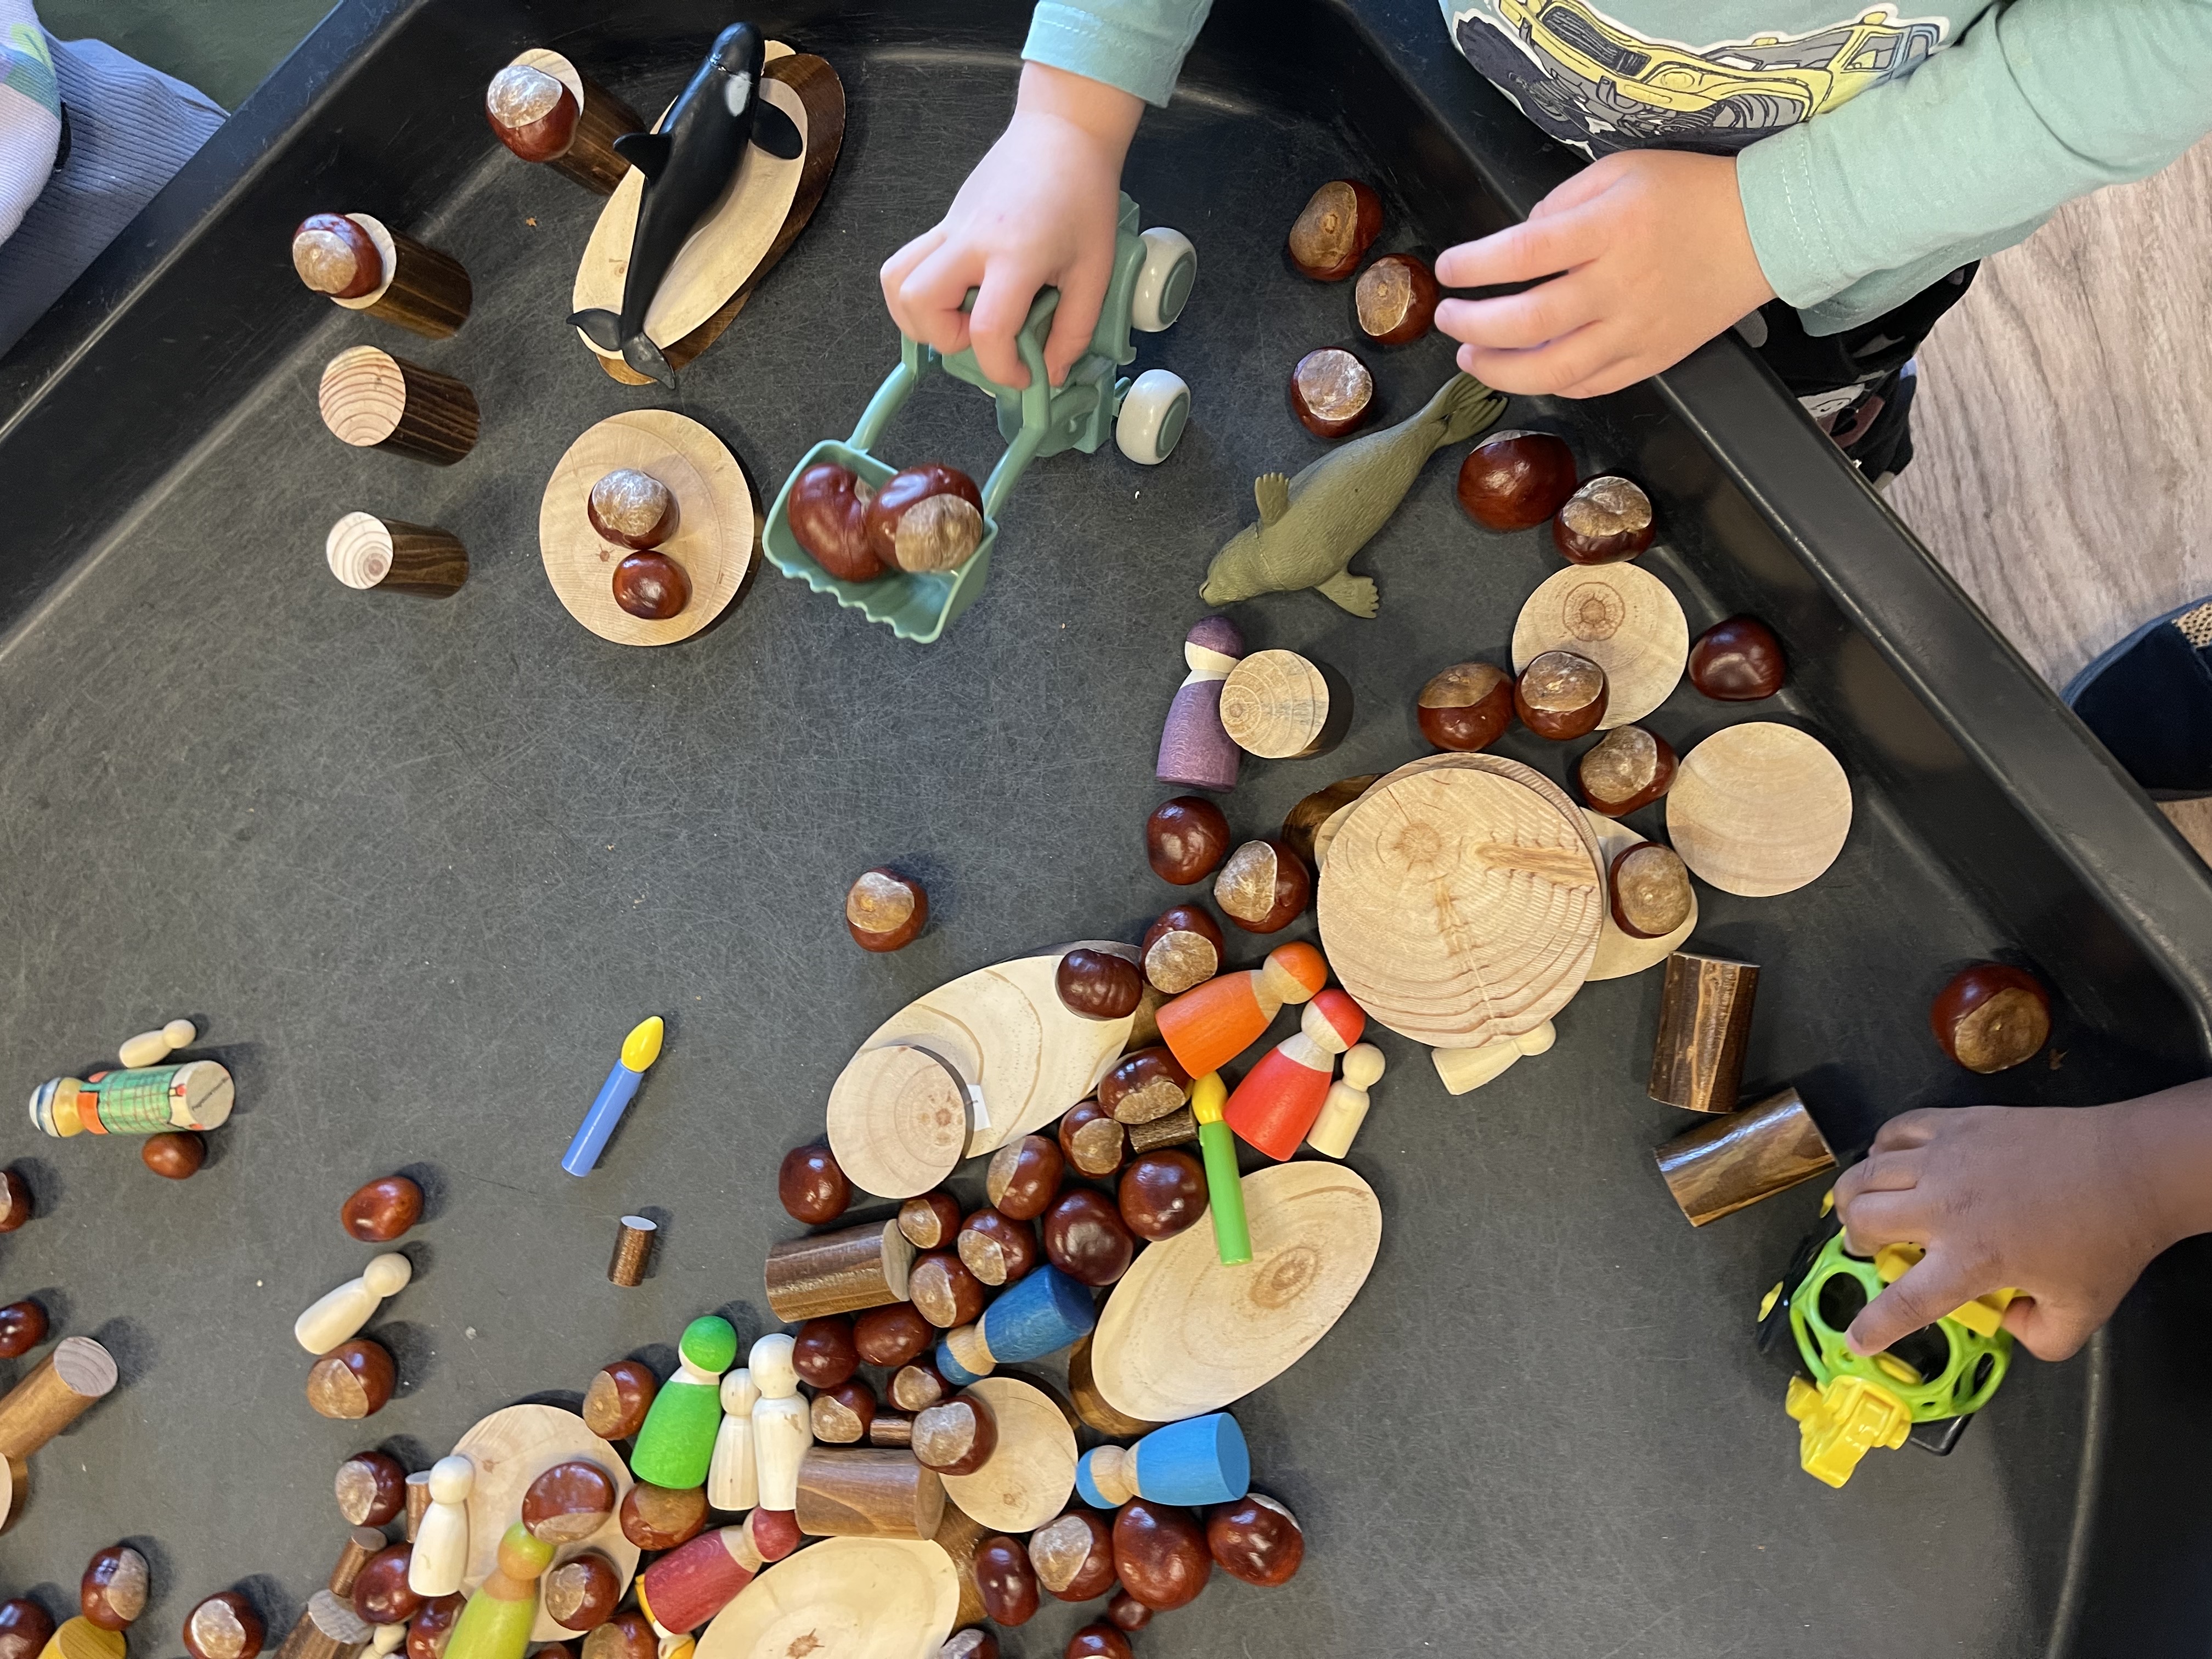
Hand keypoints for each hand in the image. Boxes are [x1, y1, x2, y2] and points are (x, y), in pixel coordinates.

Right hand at [880, 63, 1141, 389]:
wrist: (1063, 133)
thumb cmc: (1084, 196)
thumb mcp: (1095, 270)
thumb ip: (1074, 330)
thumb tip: (1050, 372)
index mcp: (1016, 253)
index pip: (986, 329)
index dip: (1002, 368)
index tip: (1024, 373)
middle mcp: (971, 239)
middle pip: (919, 302)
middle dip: (946, 339)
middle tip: (984, 337)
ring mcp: (950, 227)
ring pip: (896, 281)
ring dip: (919, 316)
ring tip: (959, 320)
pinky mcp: (943, 222)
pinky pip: (905, 263)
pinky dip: (917, 293)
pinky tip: (954, 298)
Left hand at [1432, 150, 1774, 398]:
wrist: (1764, 230)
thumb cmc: (1687, 193)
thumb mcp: (1620, 170)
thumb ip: (1561, 202)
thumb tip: (1518, 241)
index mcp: (1609, 228)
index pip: (1523, 253)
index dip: (1474, 266)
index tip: (1448, 269)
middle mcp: (1620, 285)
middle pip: (1527, 321)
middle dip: (1472, 325)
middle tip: (1447, 318)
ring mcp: (1636, 330)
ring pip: (1553, 369)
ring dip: (1499, 369)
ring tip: (1470, 357)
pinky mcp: (1653, 359)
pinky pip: (1590, 385)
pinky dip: (1551, 383)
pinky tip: (1527, 371)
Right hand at [1832, 1097, 2204, 1361]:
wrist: (2130, 1168)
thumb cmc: (2107, 1240)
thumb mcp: (2083, 1313)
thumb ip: (2041, 1337)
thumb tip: (2008, 1322)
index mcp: (1972, 1260)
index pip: (1905, 1303)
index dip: (1873, 1328)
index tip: (1857, 1340)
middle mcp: (1944, 1207)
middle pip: (1864, 1221)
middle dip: (1857, 1241)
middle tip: (1873, 1247)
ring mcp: (1944, 1157)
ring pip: (1864, 1172)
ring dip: (1855, 1195)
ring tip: (1866, 1204)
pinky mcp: (1955, 1122)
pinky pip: (1894, 1130)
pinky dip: (1882, 1148)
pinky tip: (1894, 1160)